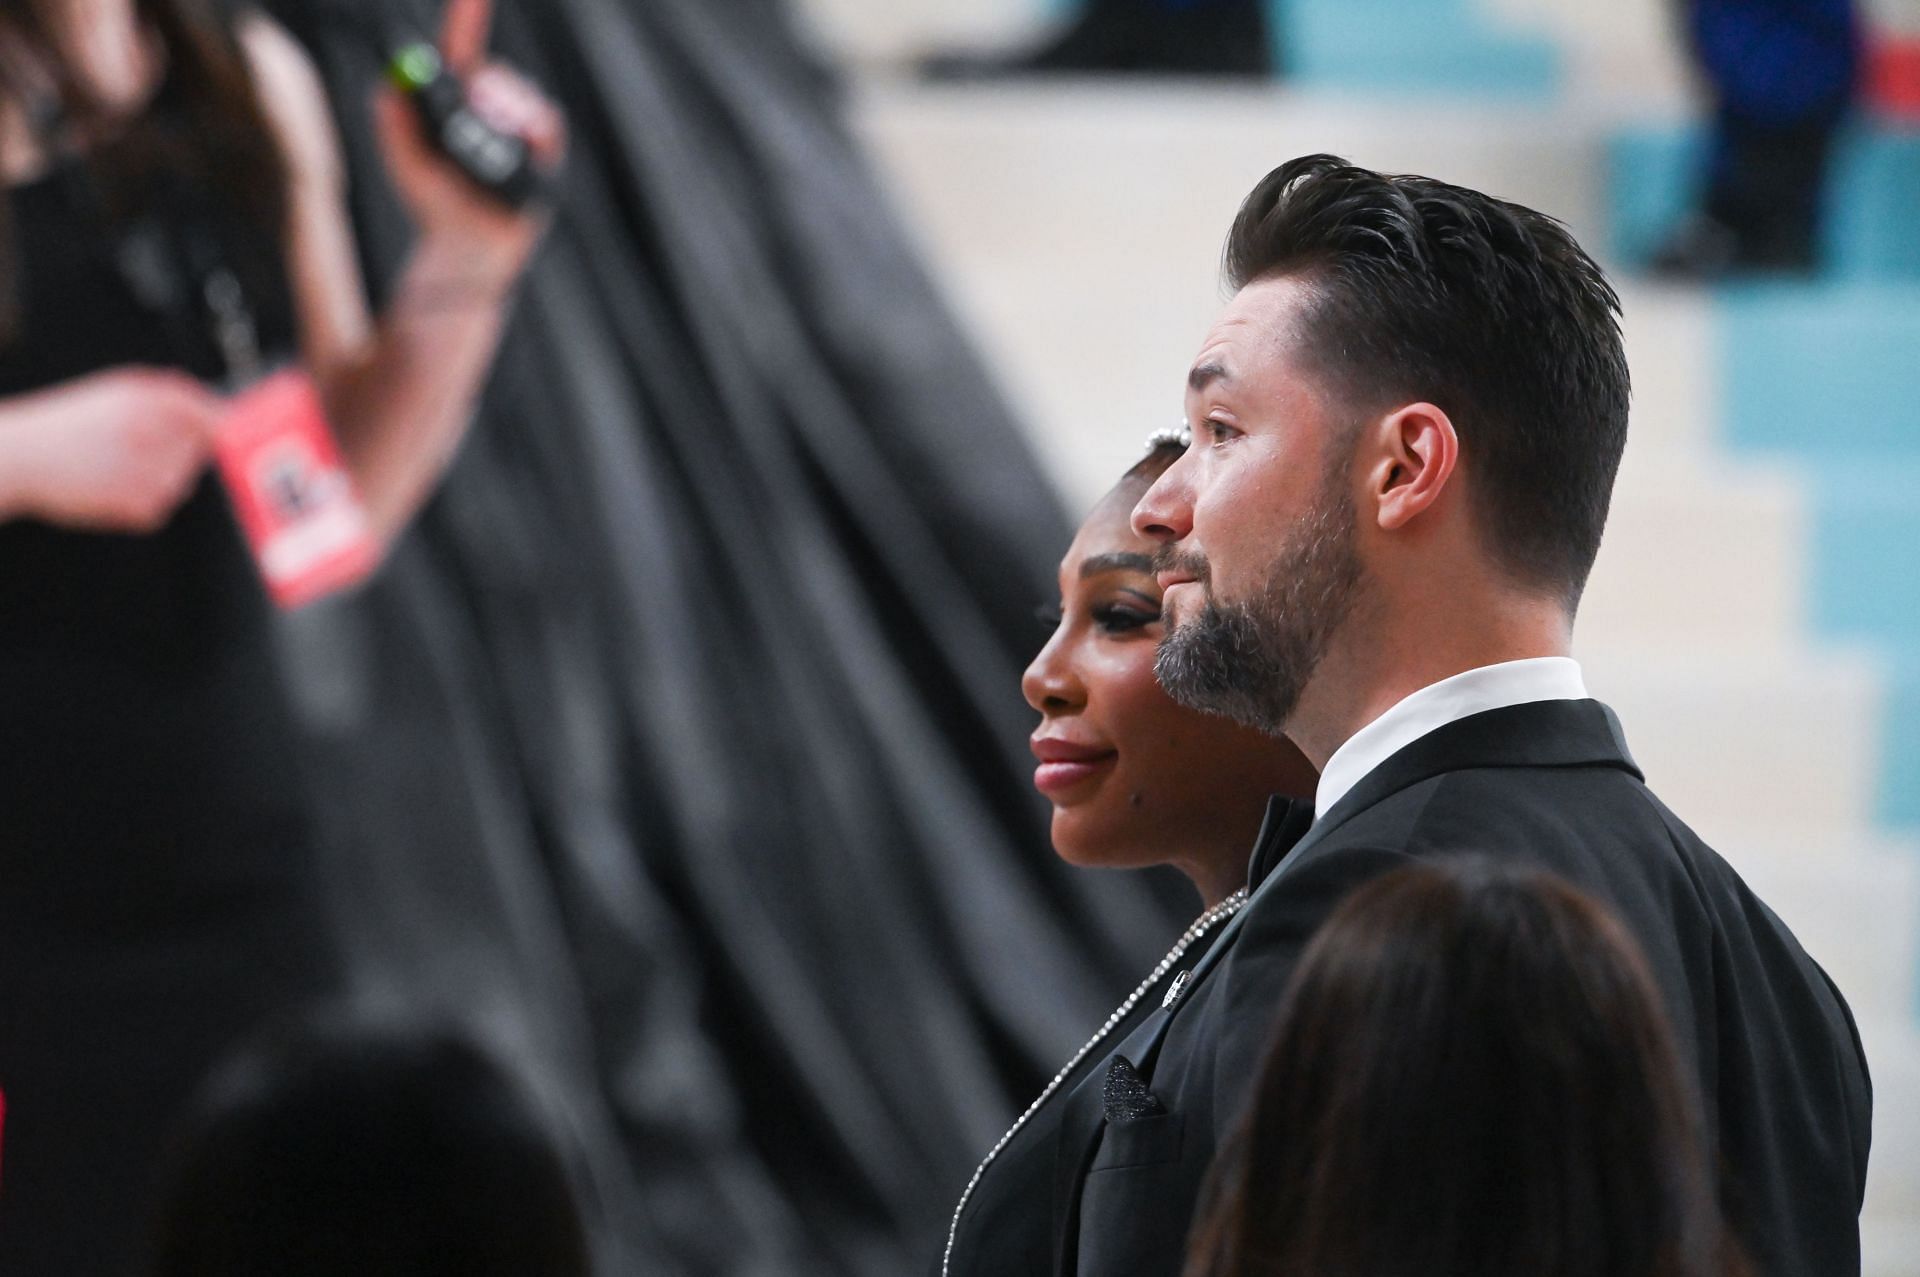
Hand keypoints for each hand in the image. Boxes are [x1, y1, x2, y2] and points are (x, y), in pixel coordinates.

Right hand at [0, 367, 224, 532]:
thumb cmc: (66, 424)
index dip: (213, 424)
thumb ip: (170, 395)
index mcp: (146, 401)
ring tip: (120, 465)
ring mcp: (147, 474)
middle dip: (181, 448)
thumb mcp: (117, 391)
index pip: (211, 415)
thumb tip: (217, 408)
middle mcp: (151, 435)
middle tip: (139, 446)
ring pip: (183, 480)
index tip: (213, 429)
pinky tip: (113, 485)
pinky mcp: (141, 508)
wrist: (21, 458)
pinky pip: (162, 505)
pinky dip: (145, 499)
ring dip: (163, 475)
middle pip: (199, 449)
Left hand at [371, 0, 566, 282]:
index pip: (463, 47)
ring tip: (484, 151)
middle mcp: (490, 109)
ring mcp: (518, 129)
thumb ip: (394, 121)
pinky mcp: (542, 153)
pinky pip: (544, 121)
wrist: (466, 247)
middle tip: (467, 114)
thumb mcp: (404, 159)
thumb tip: (391, 86)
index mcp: (456, 102)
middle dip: (480, 90)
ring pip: (519, 95)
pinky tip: (518, 146)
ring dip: (501, 113)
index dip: (469, 14)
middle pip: (492, 72)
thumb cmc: (433, 205)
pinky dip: (530, 129)